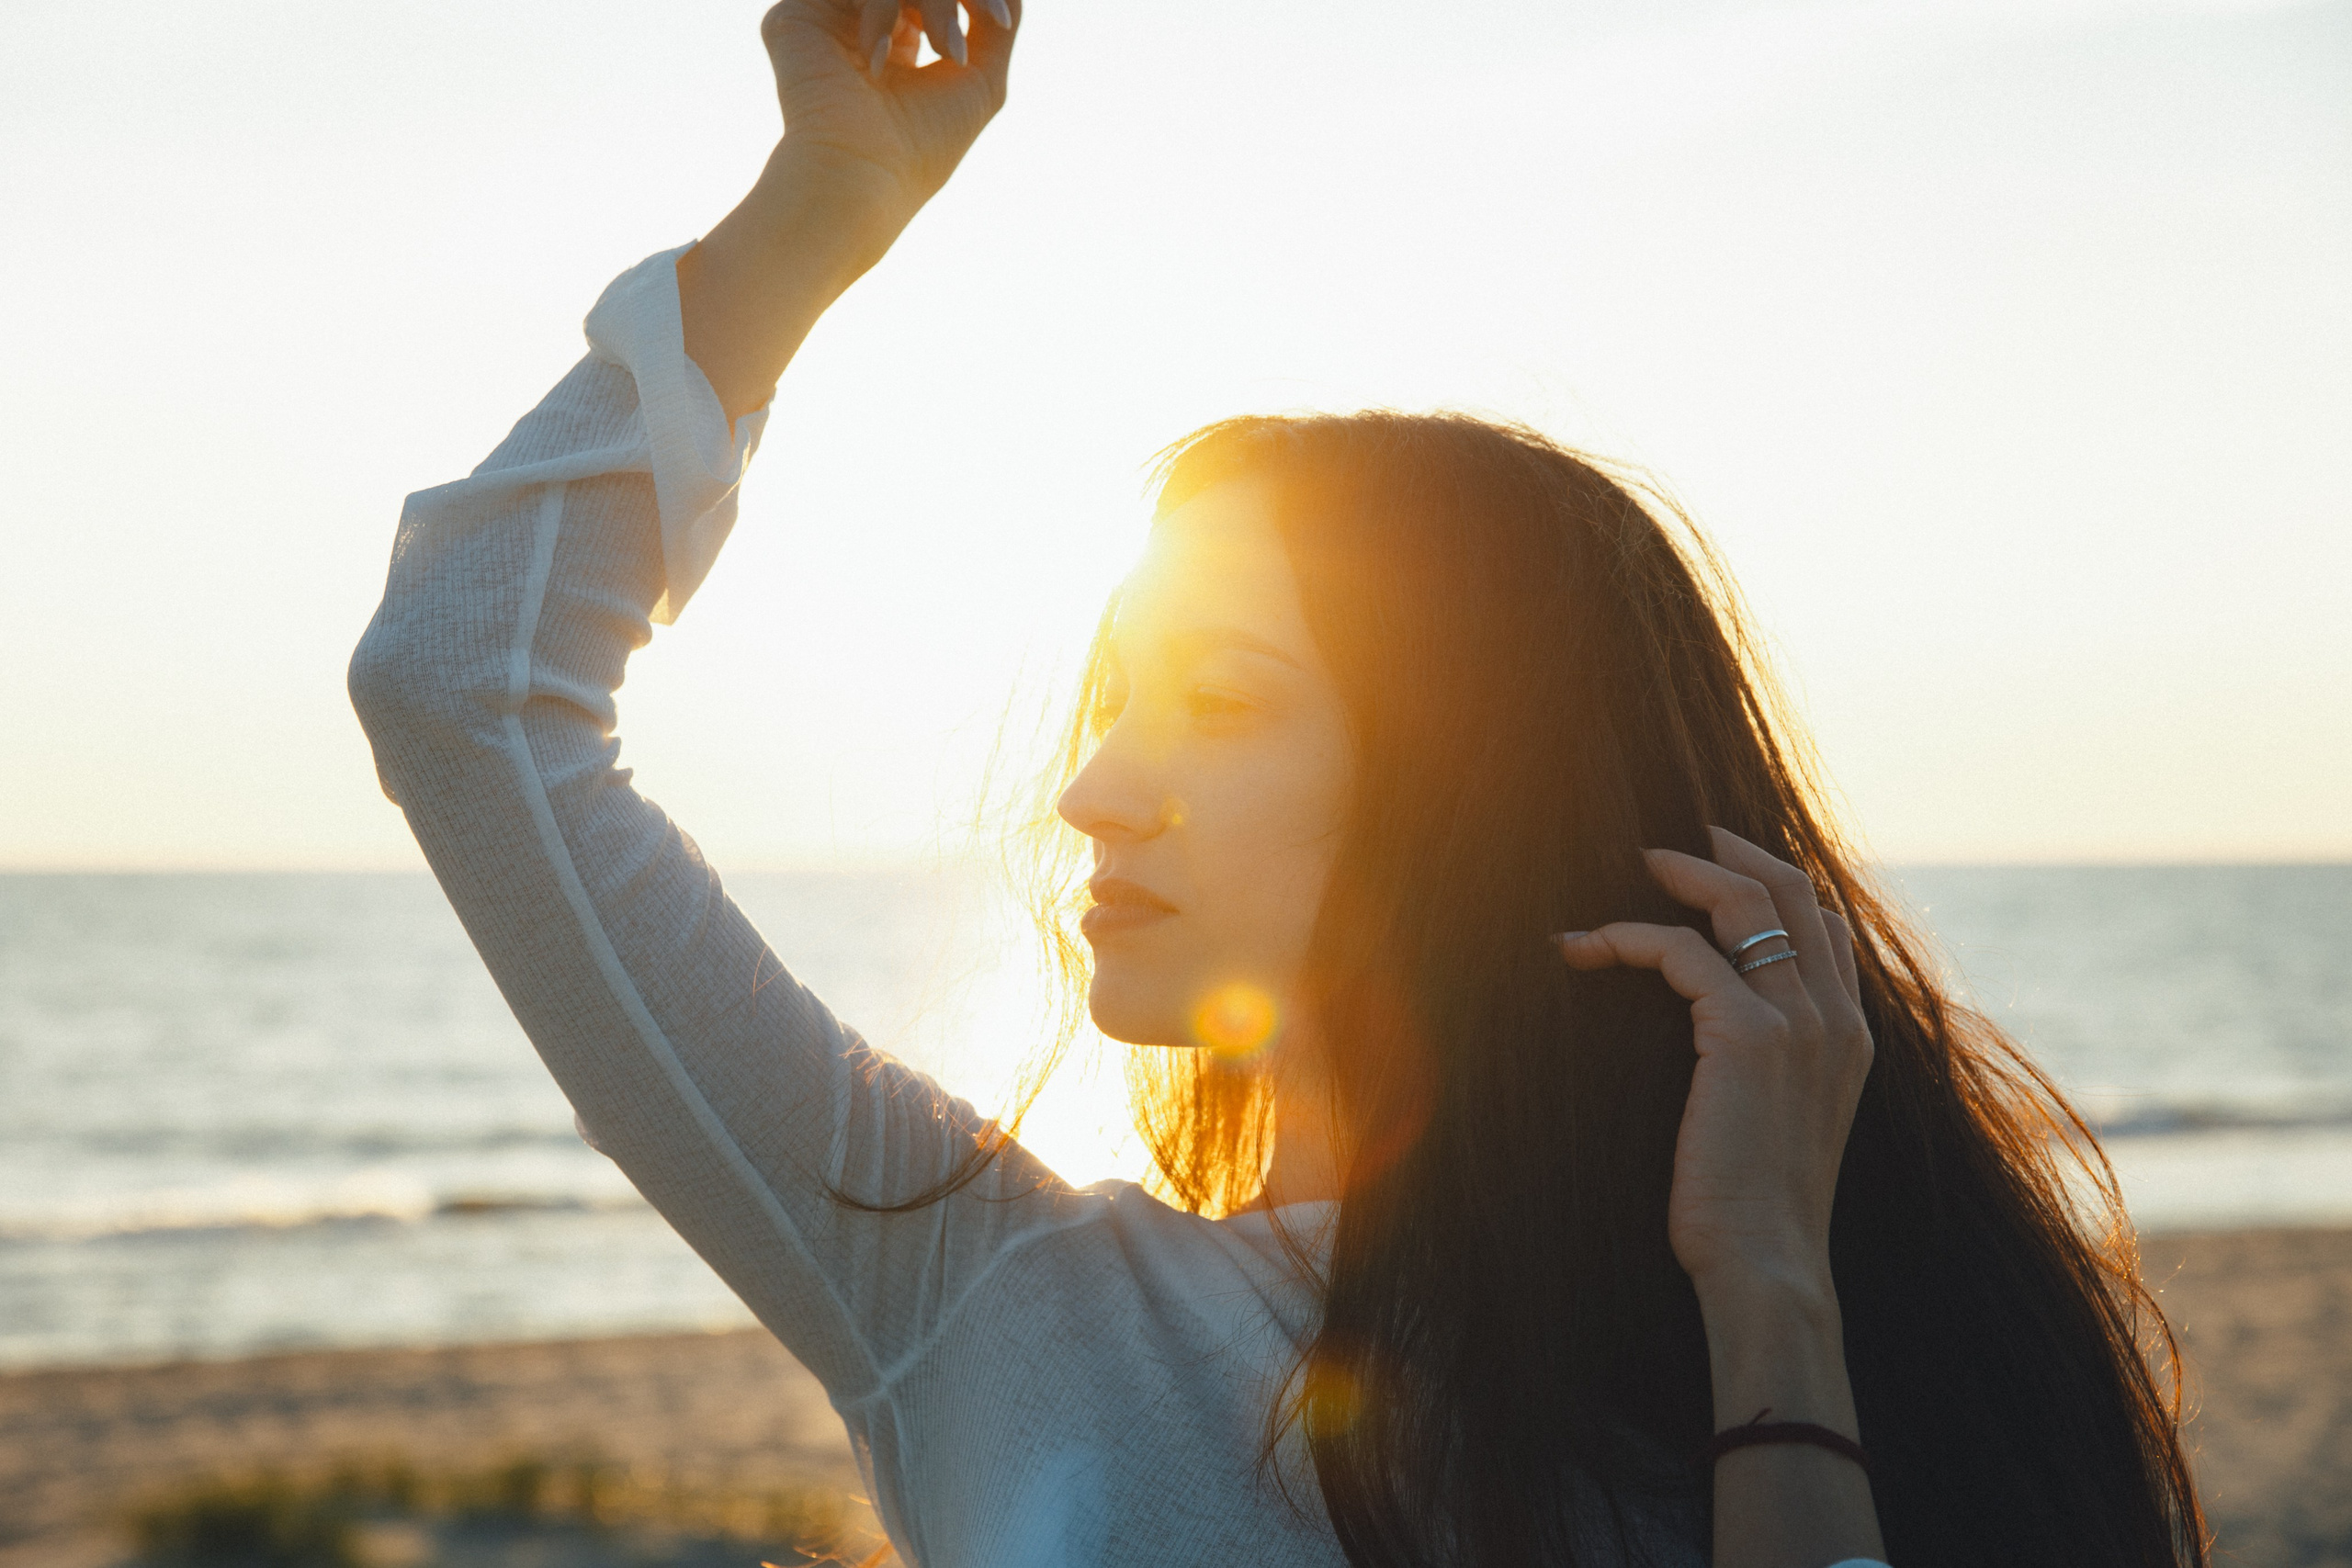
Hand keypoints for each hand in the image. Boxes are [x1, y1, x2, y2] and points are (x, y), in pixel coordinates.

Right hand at [760, 0, 1020, 236]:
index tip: (999, 21)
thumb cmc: (924, 145)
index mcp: (896, 39)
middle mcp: (859, 23)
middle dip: (948, 2)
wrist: (864, 180)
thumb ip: (997, 20)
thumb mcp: (981, 80)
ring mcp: (826, 17)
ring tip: (945, 52)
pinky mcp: (794, 16)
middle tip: (959, 48)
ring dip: (932, 4)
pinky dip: (883, 8)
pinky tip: (883, 59)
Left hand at [1555, 826, 1872, 1294]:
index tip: (1719, 864)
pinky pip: (1683, 950)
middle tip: (1670, 845)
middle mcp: (1835, 1019)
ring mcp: (1799, 1022)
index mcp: (1852, 1037)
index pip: (1828, 925)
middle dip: (1731, 853)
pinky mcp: (1748, 1035)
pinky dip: (1628, 937)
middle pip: (1794, 891)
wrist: (1768, 1267)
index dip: (1776, 881)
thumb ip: (1771, 1069)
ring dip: (1680, 876)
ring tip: (1629, 870)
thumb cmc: (1757, 1212)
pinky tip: (1586, 947)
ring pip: (1744, 904)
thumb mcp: (1780, 1126)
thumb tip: (1714, 1035)